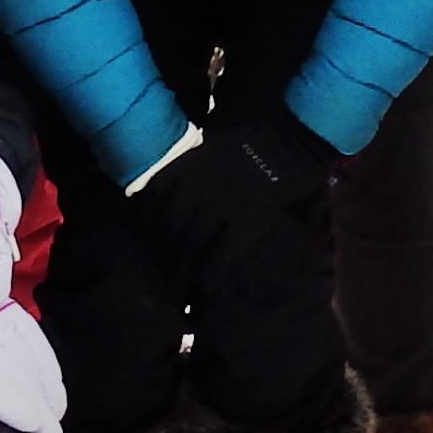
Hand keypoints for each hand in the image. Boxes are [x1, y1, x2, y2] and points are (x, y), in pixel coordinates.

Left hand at [128, 108, 338, 275]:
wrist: (288, 134)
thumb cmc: (249, 137)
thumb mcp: (206, 147)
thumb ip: (187, 170)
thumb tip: (165, 192)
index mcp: (181, 168)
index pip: (148, 208)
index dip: (144, 234)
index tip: (145, 251)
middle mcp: (193, 187)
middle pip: (166, 233)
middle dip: (161, 261)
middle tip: (159, 285)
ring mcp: (218, 203)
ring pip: (189, 246)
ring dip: (180, 275)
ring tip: (176, 299)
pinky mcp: (246, 218)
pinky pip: (221, 251)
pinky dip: (210, 272)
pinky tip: (204, 288)